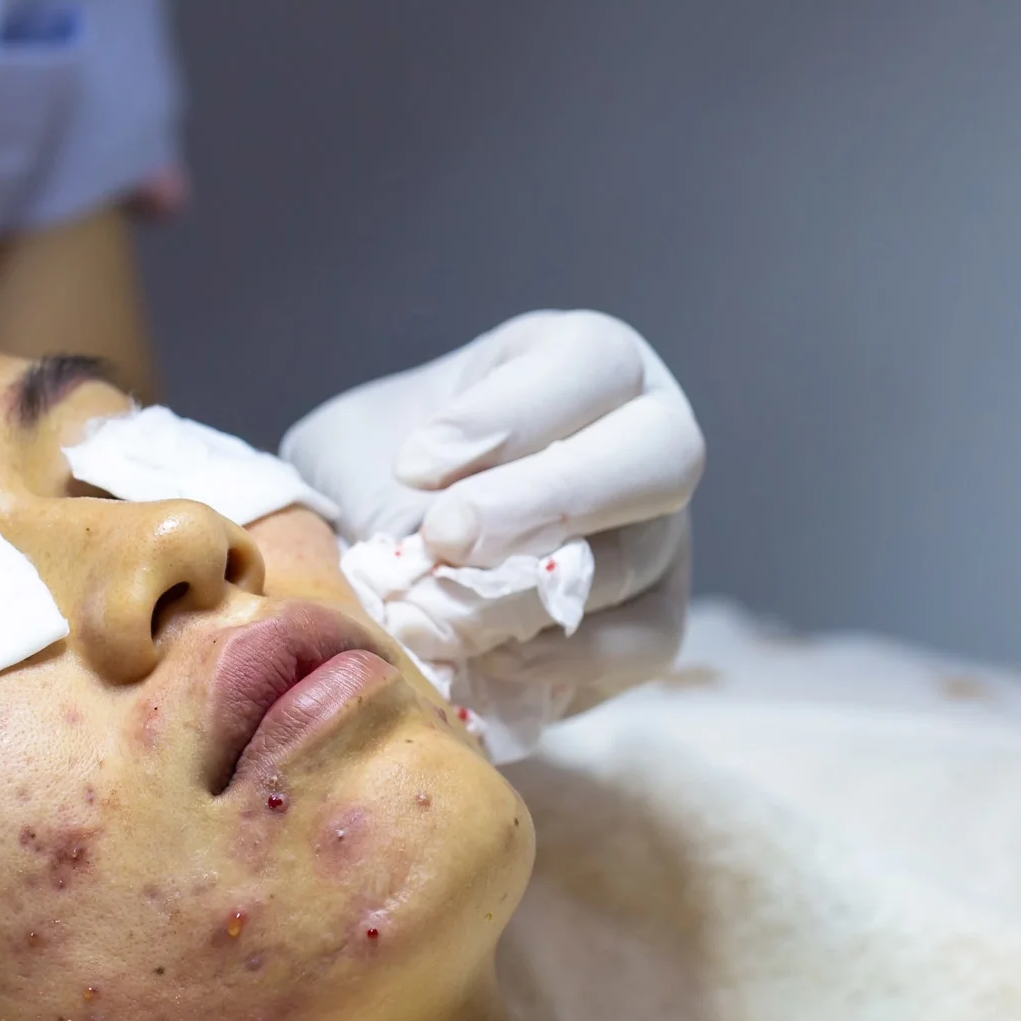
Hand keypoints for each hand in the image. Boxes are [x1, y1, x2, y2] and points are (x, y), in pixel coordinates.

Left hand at [282, 311, 702, 734]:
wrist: (381, 562)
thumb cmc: (378, 478)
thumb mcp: (355, 451)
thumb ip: (371, 479)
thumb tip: (389, 553)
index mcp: (579, 361)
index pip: (589, 361)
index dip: (507, 415)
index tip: (413, 466)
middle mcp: (646, 434)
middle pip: (660, 453)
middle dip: (546, 500)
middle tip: (446, 539)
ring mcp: (664, 530)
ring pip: (637, 559)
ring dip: (527, 594)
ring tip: (435, 616)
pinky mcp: (658, 616)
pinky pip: (645, 641)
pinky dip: (565, 659)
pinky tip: (487, 658)